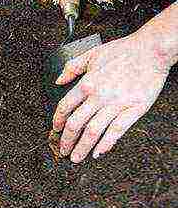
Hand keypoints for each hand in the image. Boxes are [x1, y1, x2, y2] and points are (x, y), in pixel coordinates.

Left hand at [52, 34, 169, 162]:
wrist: (152, 50)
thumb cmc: (123, 50)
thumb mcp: (91, 54)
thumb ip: (72, 67)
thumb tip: (58, 80)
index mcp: (87, 84)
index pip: (65, 107)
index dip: (57, 121)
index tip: (55, 130)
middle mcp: (99, 96)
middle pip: (76, 124)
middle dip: (66, 140)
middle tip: (63, 150)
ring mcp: (117, 104)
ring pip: (94, 131)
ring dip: (82, 147)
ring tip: (76, 157)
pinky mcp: (135, 109)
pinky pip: (117, 130)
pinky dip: (106, 144)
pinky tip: (98, 152)